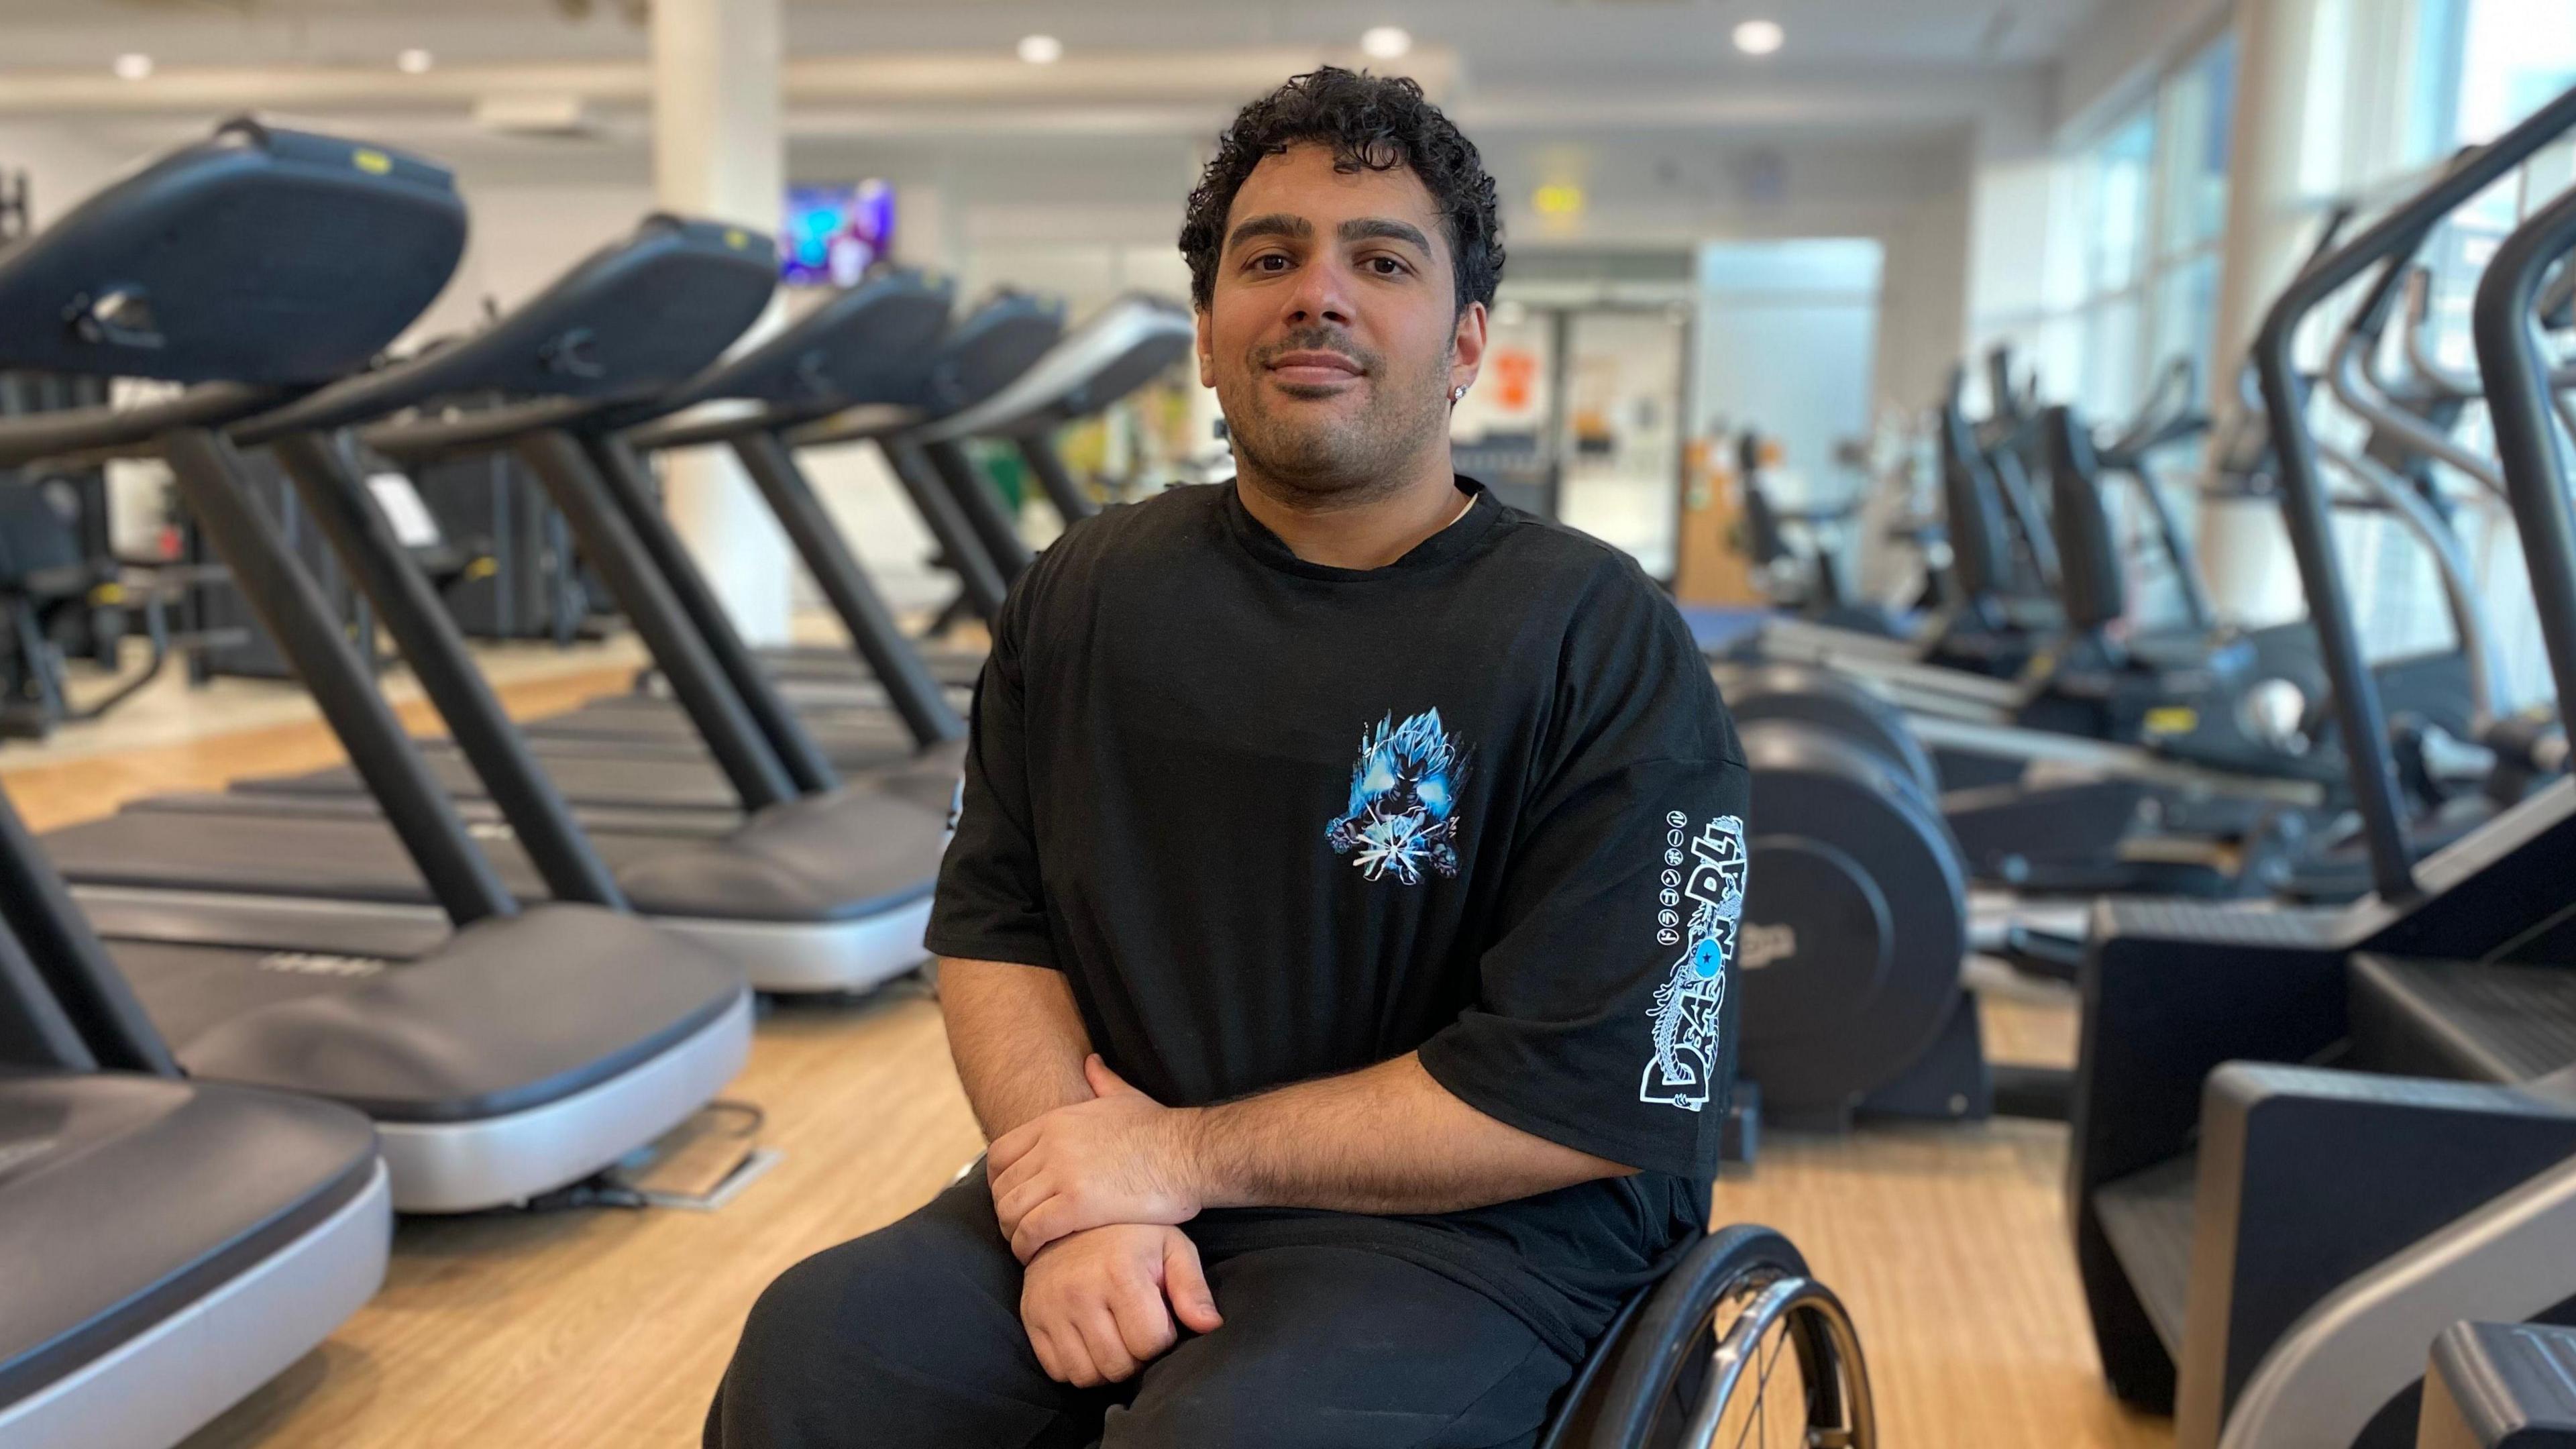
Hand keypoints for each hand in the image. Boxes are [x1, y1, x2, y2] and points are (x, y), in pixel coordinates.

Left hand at [990, 1056, 1206, 1261]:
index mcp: (1056, 1121)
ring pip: (1011, 1210)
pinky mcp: (1077, 1204)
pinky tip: (1036, 1255)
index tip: (1013, 1198)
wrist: (1188, 1153)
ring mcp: (1062, 1173)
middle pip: (1001, 1186)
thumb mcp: (1125, 1097)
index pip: (999, 1154)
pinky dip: (1025, 1246)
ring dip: (1013, 1232)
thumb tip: (1090, 1062)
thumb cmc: (1162, 1131)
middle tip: (1019, 1228)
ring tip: (1026, 1245)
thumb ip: (1101, 1080)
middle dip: (1005, 1211)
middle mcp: (1052, 1145)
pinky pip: (1031, 1230)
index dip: (999, 1181)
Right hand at [1019, 1222, 1222, 1386]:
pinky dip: (1077, 1366)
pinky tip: (1088, 1339)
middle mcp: (1080, 1291)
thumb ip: (1192, 1287)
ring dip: (1106, 1366)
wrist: (1070, 1218)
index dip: (1162, 1339)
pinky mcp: (1031, 1318)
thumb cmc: (1130, 1236)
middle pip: (1118, 1366)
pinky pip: (1058, 1371)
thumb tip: (1211, 1326)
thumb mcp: (1170, 1246)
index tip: (1159, 1318)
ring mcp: (1050, 1307)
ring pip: (1086, 1375)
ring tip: (1113, 1336)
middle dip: (1135, 1357)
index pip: (1150, 1343)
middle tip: (1135, 1329)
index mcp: (1120, 1271)